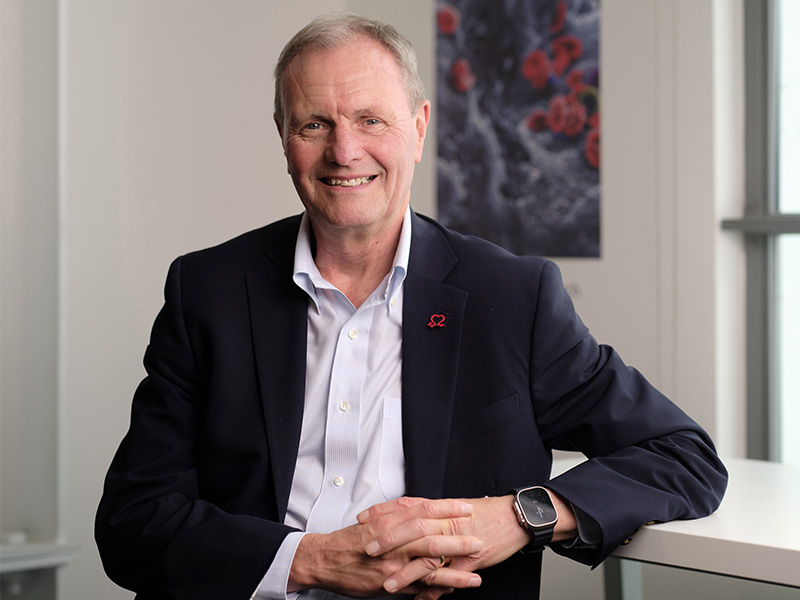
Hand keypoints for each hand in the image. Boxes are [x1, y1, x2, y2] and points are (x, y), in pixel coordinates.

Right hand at [288, 497, 482, 597]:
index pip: (424, 510)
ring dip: (455, 568)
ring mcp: (393, 564)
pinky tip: (454, 589)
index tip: (466, 508)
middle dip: (457, 539)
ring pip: (429, 564)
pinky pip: (419, 586)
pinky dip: (438, 588)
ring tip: (476, 571)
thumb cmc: (350, 540)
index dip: (447, 509)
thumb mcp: (373, 520)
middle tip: (478, 539)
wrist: (325, 560)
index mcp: (390, 521)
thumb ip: (396, 515)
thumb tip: (419, 509)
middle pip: (431, 536)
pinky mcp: (391, 583)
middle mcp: (393, 541)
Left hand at [361, 492, 577, 599]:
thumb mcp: (454, 508)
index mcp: (440, 508)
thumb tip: (408, 515)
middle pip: (412, 529)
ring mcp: (458, 542)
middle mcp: (446, 523)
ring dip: (405, 573)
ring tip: (386, 584)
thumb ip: (431, 513)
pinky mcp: (470, 561)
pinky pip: (449, 578)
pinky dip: (433, 591)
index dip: (383, 512)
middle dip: (388, 541)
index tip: (363, 518)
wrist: (515, 517)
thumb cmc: (485, 513)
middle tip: (367, 550)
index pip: (406, 506)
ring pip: (428, 557)